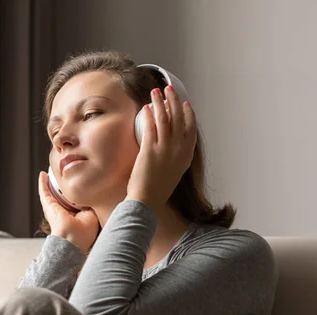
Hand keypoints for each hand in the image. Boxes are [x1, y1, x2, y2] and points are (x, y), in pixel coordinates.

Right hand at [38, 171, 99, 252]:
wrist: (72, 240)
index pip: (75, 202)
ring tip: (51, 172)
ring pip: (52, 193)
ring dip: (51, 184)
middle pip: (62, 197)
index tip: (80, 184)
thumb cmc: (84, 233)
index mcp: (74, 216)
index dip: (77, 194)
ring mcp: (54, 209)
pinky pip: (44, 191)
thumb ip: (91, 206)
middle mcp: (63, 212)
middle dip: (63, 188)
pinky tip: (43, 174)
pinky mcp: (48, 206)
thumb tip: (92, 196)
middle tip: (64, 176)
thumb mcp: (93, 216)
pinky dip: (43, 183)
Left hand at [126, 85, 196, 212]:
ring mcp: (165, 149)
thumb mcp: (174, 171)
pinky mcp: (150, 150)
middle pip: (178, 119)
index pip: (191, 129)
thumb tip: (172, 145)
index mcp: (186, 155)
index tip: (186, 103)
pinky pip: (150, 128)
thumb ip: (176, 156)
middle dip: (174, 101)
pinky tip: (146, 107)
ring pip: (165, 119)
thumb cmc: (158, 188)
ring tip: (155, 92)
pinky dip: (149, 115)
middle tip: (168, 89)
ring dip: (160, 102)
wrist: (148, 200)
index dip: (189, 114)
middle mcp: (178, 150)